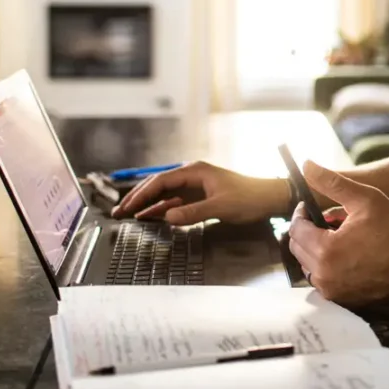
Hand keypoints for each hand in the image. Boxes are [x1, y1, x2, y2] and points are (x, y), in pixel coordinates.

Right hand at [111, 161, 287, 225]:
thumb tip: (168, 217)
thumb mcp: (221, 206)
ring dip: (147, 204)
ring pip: (165, 194)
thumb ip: (194, 212)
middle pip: (158, 185)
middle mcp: (192, 175)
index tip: (127, 207)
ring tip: (128, 215)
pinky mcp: (199, 196)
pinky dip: (161, 209)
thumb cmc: (249, 198)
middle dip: (138, 198)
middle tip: (119, 212)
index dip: (142, 194)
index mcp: (195, 171)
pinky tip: (149, 216)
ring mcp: (195, 186)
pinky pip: (175, 202)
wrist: (269, 198)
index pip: (161, 181)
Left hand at [288, 161, 388, 304]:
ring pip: (308, 265)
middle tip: (330, 219)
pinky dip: (327, 265)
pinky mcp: (342, 301)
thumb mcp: (367, 200)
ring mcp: (332, 292)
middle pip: (298, 248)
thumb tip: (306, 164)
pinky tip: (349, 254)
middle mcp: (323, 276)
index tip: (309, 205)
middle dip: (308, 231)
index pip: (295, 229)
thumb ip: (333, 182)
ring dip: (316, 248)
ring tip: (342, 236)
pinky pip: (322, 279)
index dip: (300, 213)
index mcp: (326, 250)